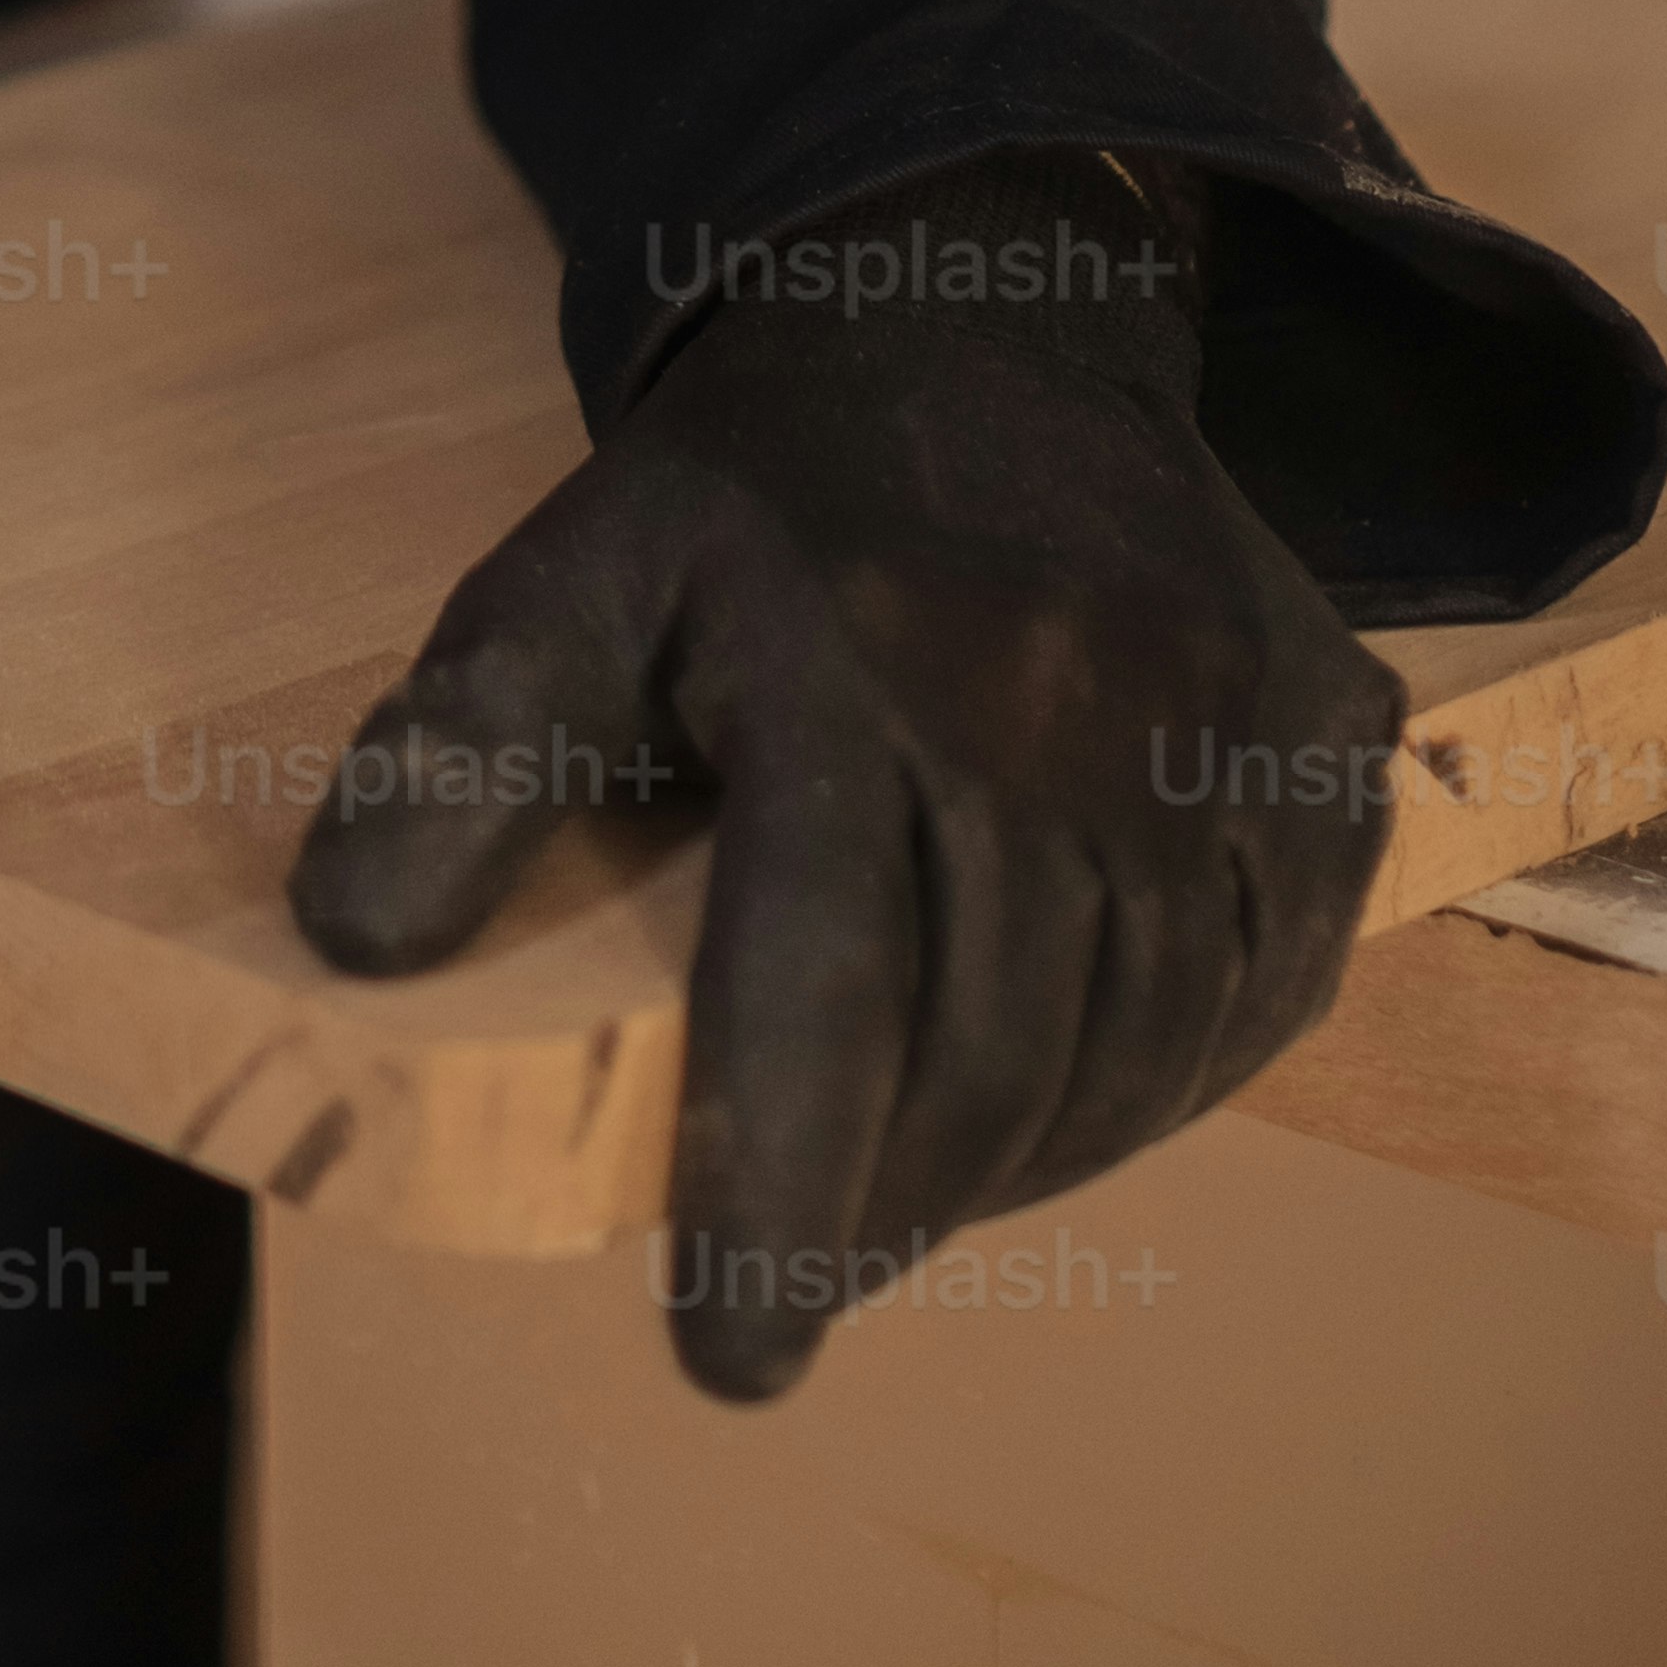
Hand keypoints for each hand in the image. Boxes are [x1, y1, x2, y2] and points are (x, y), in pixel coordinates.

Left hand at [286, 145, 1404, 1398]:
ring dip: (1021, 1157)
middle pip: (983, 1050)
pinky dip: (1163, 1078)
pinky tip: (1064, 1093)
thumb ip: (460, 750)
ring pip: (1131, 1047)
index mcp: (844, 668)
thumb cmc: (748, 489)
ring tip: (912, 1190)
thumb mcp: (570, 573)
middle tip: (802, 1276)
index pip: (817, 983)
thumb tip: (350, 942)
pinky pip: (1260, 985)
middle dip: (887, 1206)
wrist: (977, 305)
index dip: (776, 1192)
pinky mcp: (1316, 740)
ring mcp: (1210, 720)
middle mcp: (1055, 700)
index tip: (730, 1361)